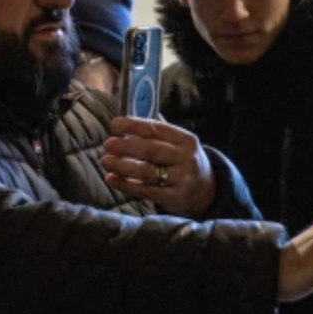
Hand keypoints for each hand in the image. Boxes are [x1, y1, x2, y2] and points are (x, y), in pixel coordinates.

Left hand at [101, 116, 215, 217]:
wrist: (206, 192)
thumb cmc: (183, 162)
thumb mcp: (179, 145)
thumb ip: (158, 131)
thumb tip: (128, 116)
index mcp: (186, 140)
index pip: (157, 129)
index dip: (134, 125)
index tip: (115, 124)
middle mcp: (186, 158)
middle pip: (151, 149)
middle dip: (125, 146)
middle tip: (107, 144)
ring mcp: (182, 179)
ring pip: (146, 171)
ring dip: (122, 166)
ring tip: (106, 161)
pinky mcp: (174, 197)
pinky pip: (145, 190)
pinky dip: (125, 184)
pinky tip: (111, 178)